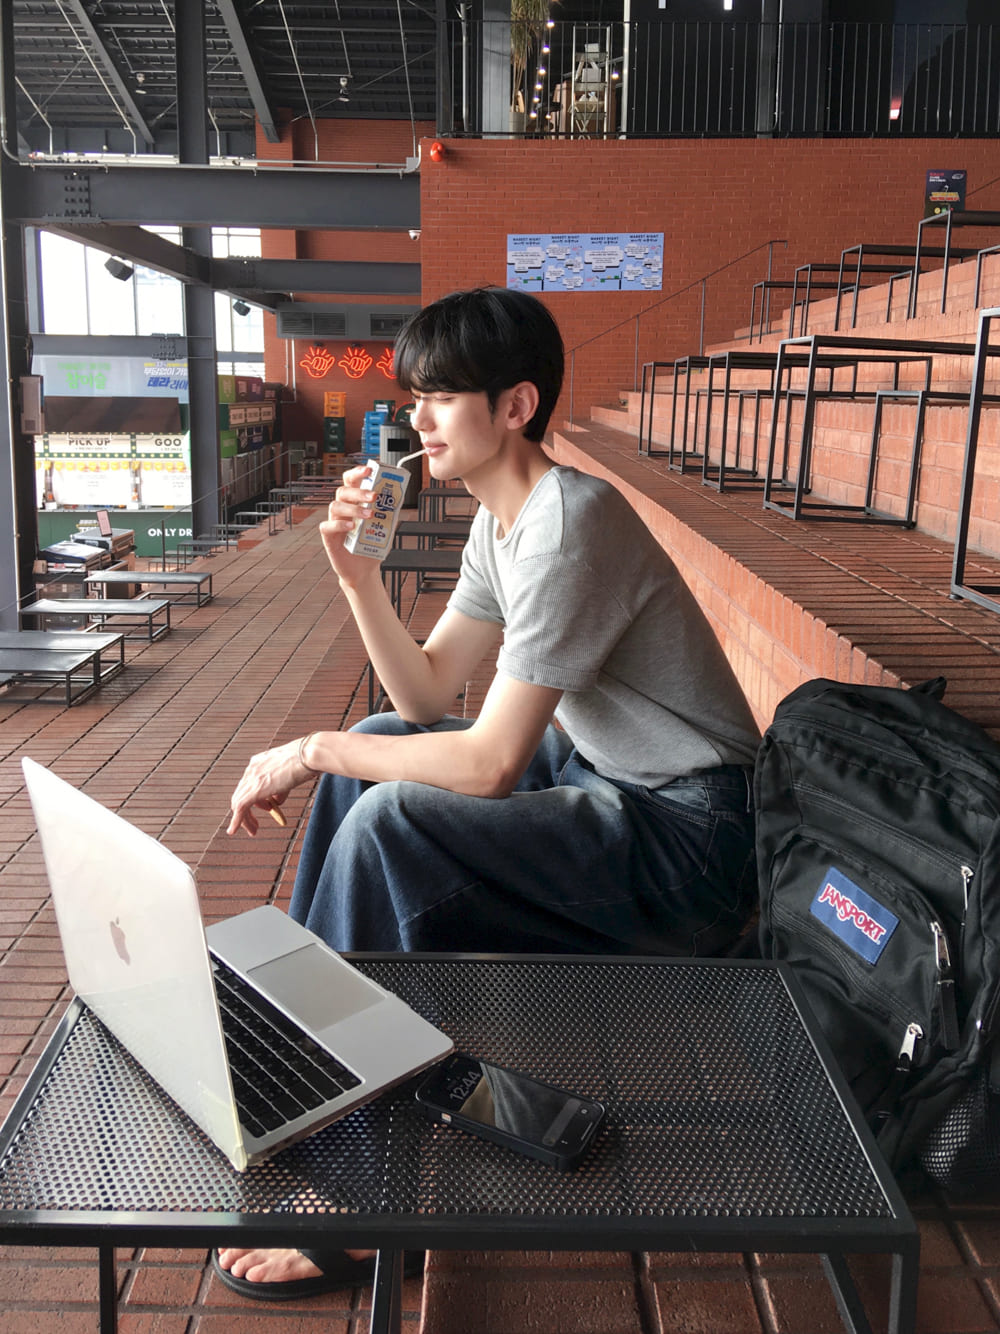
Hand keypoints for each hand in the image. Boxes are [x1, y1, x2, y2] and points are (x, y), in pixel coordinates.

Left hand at [227, 738, 314, 837]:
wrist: (309, 755)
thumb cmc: (307, 760)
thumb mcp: (291, 774)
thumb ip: (281, 787)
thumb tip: (276, 800)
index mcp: (259, 761)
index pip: (250, 782)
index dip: (257, 798)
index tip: (268, 806)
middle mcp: (252, 768)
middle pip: (241, 793)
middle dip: (247, 810)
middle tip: (255, 824)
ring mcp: (252, 778)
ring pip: (239, 802)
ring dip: (244, 819)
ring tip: (253, 830)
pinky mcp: (255, 789)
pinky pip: (240, 808)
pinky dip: (237, 821)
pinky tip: (234, 830)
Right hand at [319, 464, 382, 587]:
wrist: (364, 570)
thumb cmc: (371, 545)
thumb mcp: (385, 528)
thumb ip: (389, 514)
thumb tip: (397, 501)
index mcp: (354, 503)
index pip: (351, 482)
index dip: (357, 473)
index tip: (369, 470)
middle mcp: (343, 509)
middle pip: (343, 491)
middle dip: (359, 491)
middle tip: (374, 496)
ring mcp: (334, 522)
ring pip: (335, 506)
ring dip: (353, 508)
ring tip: (369, 515)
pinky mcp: (329, 537)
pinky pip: (328, 526)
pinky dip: (340, 525)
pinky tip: (352, 528)